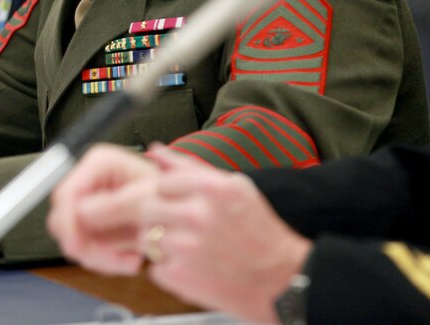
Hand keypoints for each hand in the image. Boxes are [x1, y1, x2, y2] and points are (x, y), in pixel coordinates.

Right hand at [47, 144, 159, 274]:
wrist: (181, 209)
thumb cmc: (170, 195)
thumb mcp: (146, 197)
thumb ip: (113, 205)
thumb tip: (80, 215)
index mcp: (99, 163)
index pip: (66, 193)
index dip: (67, 220)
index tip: (76, 245)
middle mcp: (88, 181)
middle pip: (62, 219)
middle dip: (84, 244)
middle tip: (109, 260)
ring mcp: (87, 205)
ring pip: (71, 239)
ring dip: (99, 256)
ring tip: (130, 259)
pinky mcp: (92, 225)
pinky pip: (85, 249)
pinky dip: (106, 260)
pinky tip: (129, 257)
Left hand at [138, 148, 312, 323]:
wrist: (283, 280)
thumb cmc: (257, 230)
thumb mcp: (233, 187)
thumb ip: (189, 166)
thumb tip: (154, 149)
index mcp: (213, 188)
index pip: (163, 183)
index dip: (173, 197)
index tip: (188, 207)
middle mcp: (198, 215)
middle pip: (147, 208)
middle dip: (161, 219)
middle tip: (184, 230)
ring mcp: (187, 247)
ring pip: (146, 238)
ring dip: (163, 245)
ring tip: (191, 250)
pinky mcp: (181, 277)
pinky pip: (154, 268)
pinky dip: (170, 271)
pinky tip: (195, 270)